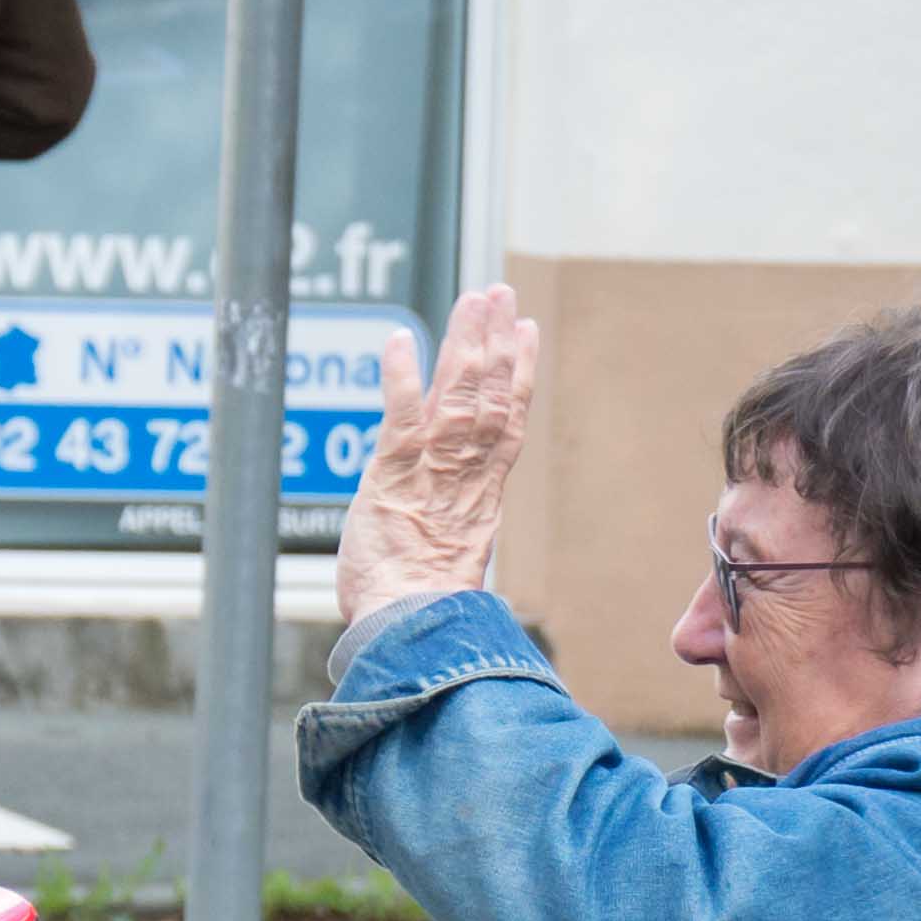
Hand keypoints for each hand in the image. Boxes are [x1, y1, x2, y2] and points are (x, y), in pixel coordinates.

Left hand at [331, 282, 543, 641]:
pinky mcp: (395, 473)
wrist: (409, 629)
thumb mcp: (445, 560)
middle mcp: (464, 474)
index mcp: (482, 494)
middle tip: (500, 292)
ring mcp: (432, 470)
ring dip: (464, 341)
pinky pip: (402, 414)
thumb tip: (444, 522)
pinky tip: (402, 339)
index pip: (508, 419)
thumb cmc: (418, 608)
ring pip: (458, 392)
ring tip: (473, 298)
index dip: (519, 371)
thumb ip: (447, 524)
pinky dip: (403, 375)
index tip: (525, 332)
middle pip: (489, 393)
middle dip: (495, 338)